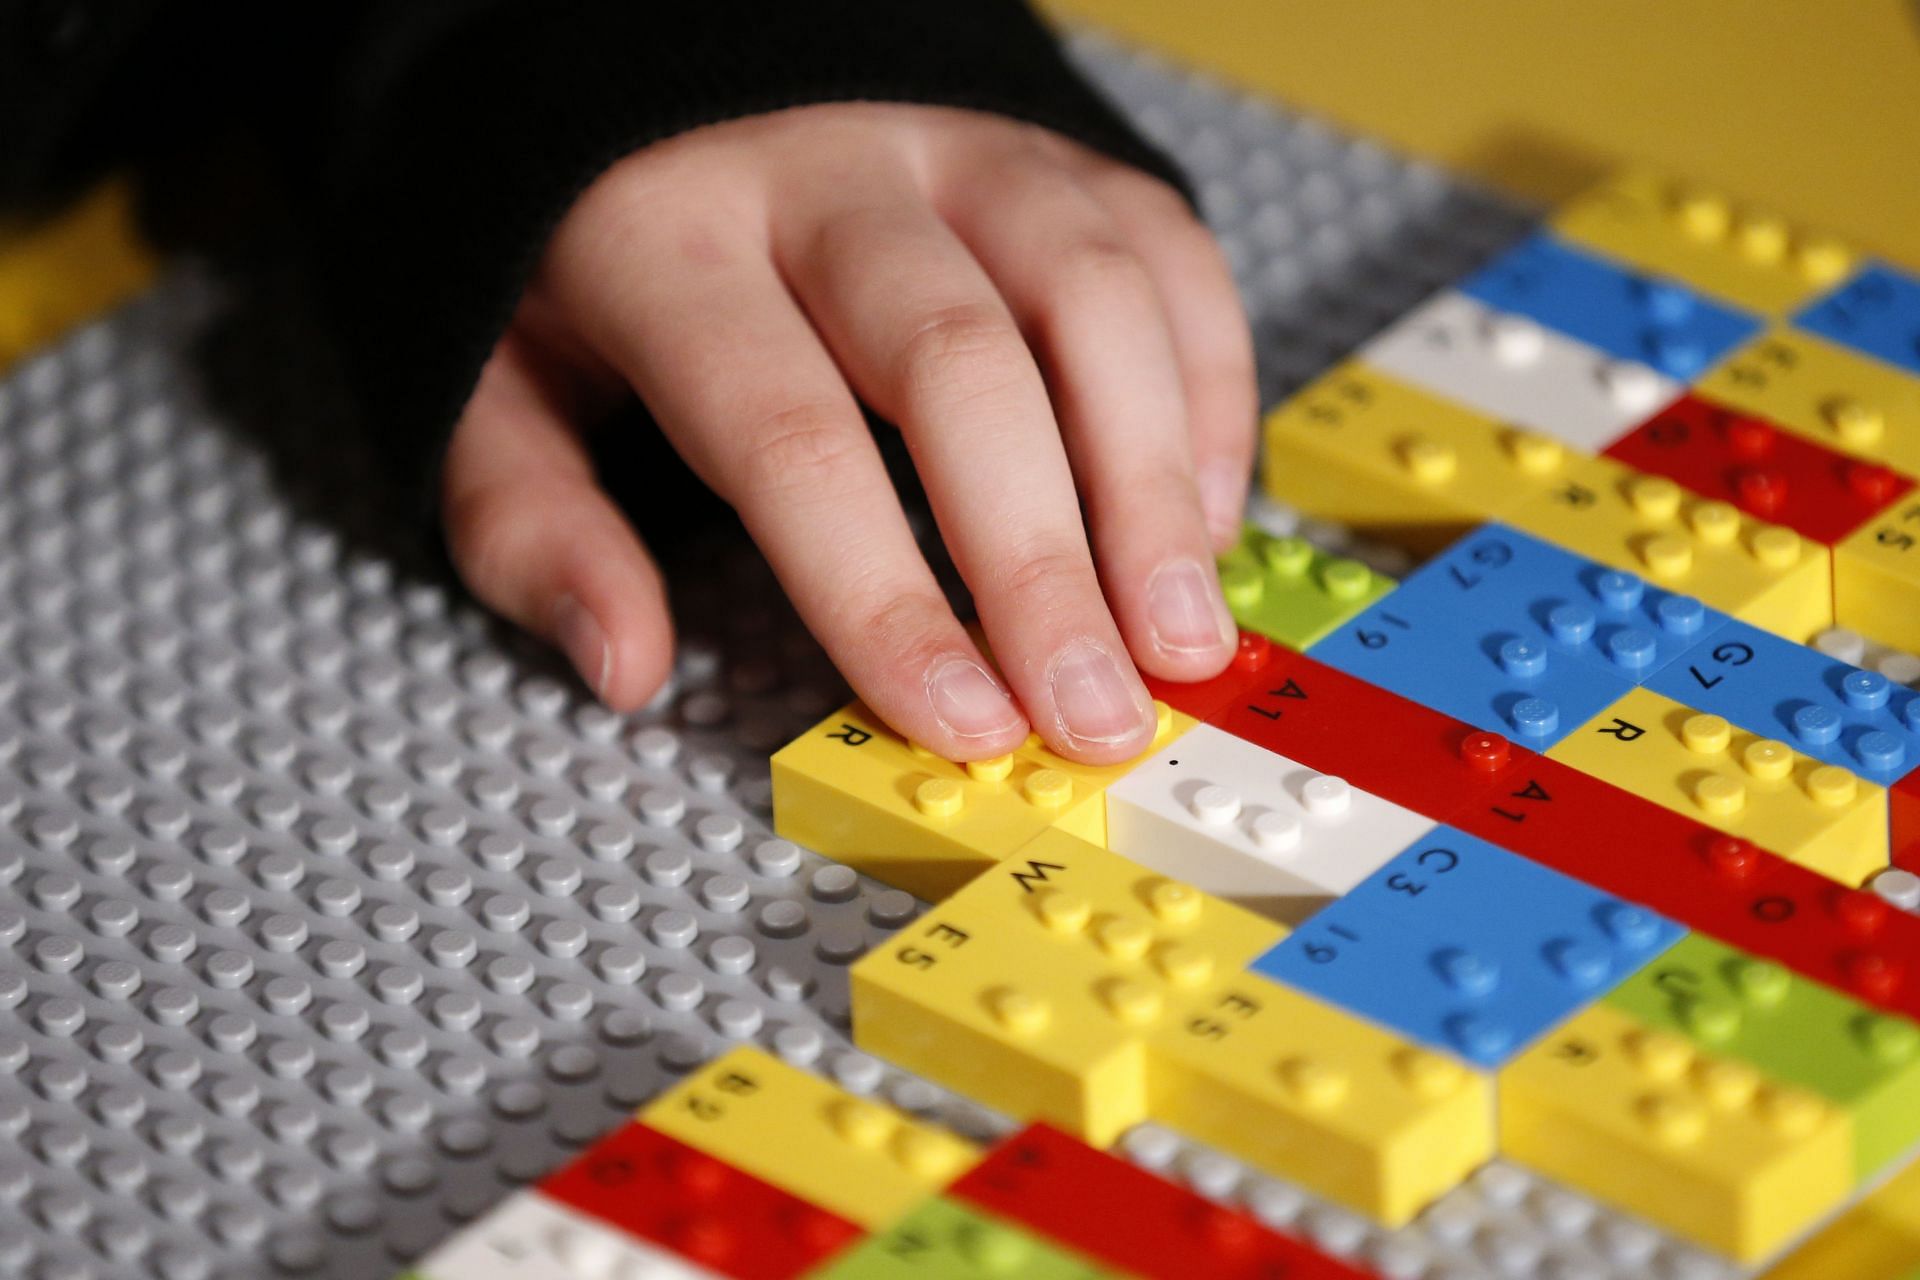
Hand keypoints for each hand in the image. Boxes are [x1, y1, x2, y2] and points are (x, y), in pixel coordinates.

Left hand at [442, 103, 1254, 763]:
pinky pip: (1162, 249)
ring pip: (1089, 293)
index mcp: (669, 238)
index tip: (961, 723)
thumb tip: (624, 663)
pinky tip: (1203, 518)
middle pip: (962, 364)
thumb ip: (531, 522)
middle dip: (1042, 561)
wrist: (664, 64)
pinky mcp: (1053, 146)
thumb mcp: (494, 377)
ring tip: (1180, 633)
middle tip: (1097, 712)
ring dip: (1151, 482)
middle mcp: (831, 174)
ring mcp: (959, 143)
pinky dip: (1204, 388)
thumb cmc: (591, 250)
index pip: (790, 436)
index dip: (886, 596)